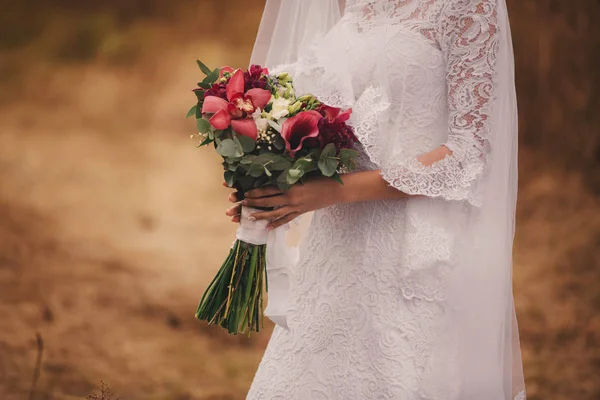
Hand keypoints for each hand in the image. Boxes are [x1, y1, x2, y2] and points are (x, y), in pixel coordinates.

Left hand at [224, 178, 342, 229]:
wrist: (335, 190)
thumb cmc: (320, 177)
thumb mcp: (302, 173)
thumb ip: (288, 174)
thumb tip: (274, 173)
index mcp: (289, 185)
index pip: (267, 189)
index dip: (255, 192)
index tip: (245, 193)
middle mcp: (290, 197)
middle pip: (267, 201)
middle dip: (253, 203)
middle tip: (242, 204)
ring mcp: (295, 207)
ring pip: (274, 212)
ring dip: (262, 215)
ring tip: (251, 217)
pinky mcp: (301, 212)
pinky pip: (286, 219)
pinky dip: (277, 224)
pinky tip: (268, 228)